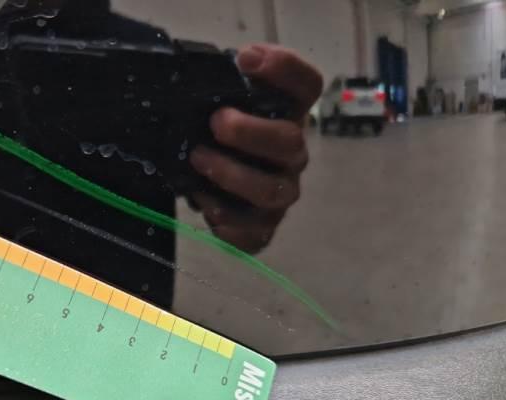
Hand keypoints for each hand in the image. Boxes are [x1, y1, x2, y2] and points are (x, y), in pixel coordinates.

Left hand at [190, 44, 322, 252]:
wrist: (211, 194)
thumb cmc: (217, 144)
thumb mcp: (216, 113)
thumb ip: (216, 93)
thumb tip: (203, 77)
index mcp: (286, 117)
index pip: (306, 86)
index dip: (284, 69)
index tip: (246, 59)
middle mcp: (291, 156)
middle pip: (291, 141)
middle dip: (251, 131)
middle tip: (216, 122)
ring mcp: (280, 194)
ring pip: (272, 190)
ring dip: (233, 174)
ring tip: (199, 160)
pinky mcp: (262, 229)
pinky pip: (253, 233)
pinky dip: (226, 220)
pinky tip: (204, 203)